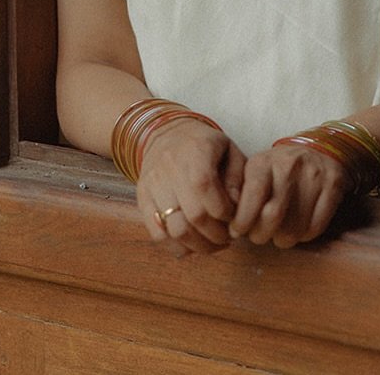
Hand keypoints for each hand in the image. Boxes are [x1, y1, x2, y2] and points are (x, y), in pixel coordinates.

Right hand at [137, 118, 246, 255]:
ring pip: (175, 229)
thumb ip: (237, 177)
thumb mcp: (228, 149)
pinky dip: (176, 247)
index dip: (223, 210)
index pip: (205, 187)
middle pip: (193, 215)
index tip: (233, 217)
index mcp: (196, 149)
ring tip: (211, 244)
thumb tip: (236, 205)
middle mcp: (170, 166)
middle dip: (215, 234)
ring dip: (198, 245)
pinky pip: (157, 234)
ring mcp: (153, 183)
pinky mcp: (142, 198)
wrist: (166, 133)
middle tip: (226, 238)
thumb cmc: (204, 145)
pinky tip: (191, 245)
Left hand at [228, 142, 350, 248]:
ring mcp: (313, 174)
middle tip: (259, 236)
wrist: (318, 149)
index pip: (252, 195)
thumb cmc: (279, 170)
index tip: (237, 232)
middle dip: (261, 235)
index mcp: (264, 161)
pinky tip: (299, 228)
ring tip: (279, 233)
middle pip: (273, 215)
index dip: (242, 220)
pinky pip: (316, 227)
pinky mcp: (333, 185)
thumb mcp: (257, 172)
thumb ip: (242, 194)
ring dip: (283, 239)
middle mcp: (289, 165)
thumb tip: (230, 226)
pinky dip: (304, 236)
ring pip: (294, 228)